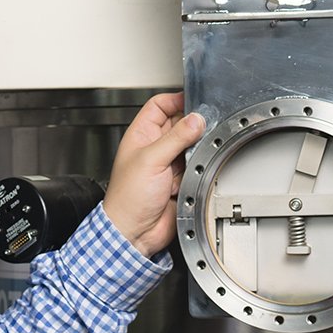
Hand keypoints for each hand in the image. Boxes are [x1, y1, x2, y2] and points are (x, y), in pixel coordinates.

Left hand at [101, 92, 207, 256]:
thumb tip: (196, 120)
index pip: (160, 105)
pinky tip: (198, 168)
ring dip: (197, 147)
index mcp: (141, 135)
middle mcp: (155, 147)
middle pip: (180, 124)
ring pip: (191, 145)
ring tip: (199, 151)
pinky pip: (196, 165)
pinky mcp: (181, 180)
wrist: (135, 232)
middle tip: (204, 127)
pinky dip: (201, 165)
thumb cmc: (128, 198)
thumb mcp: (152, 160)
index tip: (195, 101)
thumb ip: (176, 137)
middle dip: (192, 125)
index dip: (176, 100)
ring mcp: (168, 164)